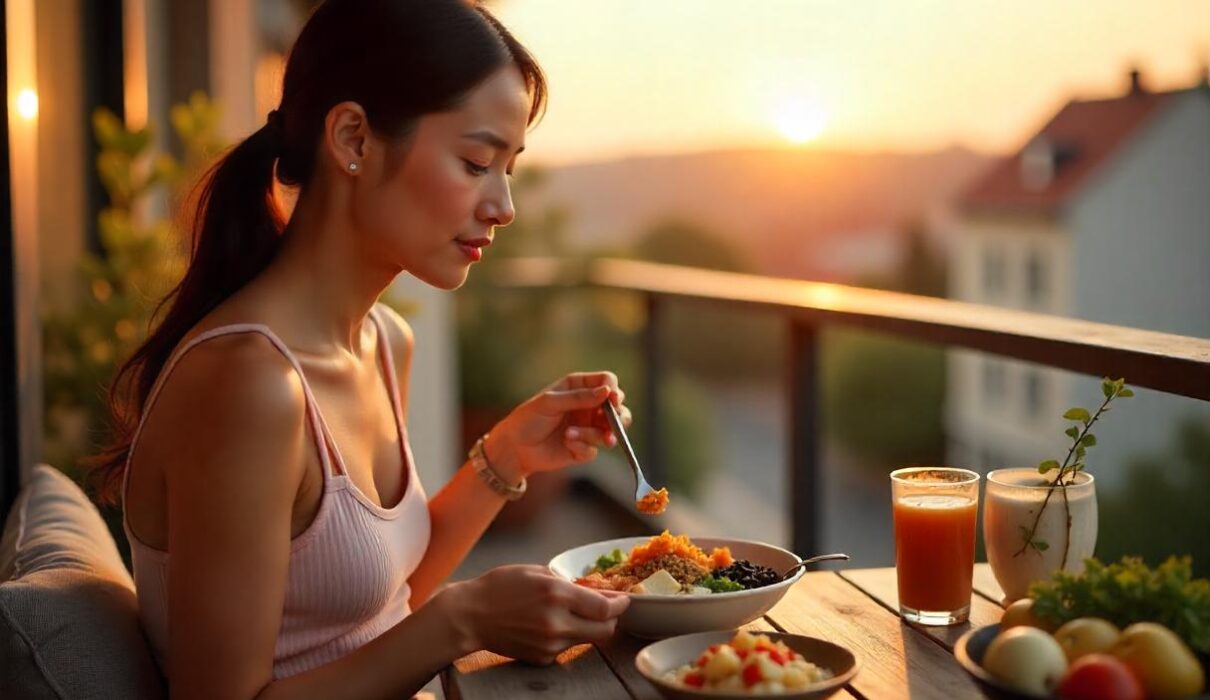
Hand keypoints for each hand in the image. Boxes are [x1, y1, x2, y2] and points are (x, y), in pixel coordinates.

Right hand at [440, 565, 629, 663]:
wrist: (470, 616)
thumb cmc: (500, 587)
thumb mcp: (536, 572)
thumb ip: (568, 582)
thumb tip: (597, 592)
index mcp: (556, 594)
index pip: (604, 607)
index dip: (620, 604)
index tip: (623, 599)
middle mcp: (556, 622)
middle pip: (605, 630)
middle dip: (612, 620)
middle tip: (609, 609)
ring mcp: (549, 643)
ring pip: (588, 640)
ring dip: (589, 627)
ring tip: (574, 613)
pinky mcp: (542, 658)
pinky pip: (567, 647)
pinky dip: (568, 636)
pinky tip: (551, 624)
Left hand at [487, 371, 632, 479]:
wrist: (514, 448)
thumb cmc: (528, 418)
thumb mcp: (550, 402)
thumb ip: (579, 397)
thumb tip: (608, 392)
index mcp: (579, 388)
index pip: (607, 382)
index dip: (614, 389)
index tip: (613, 399)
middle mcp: (587, 407)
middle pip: (619, 408)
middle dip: (619, 416)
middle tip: (612, 423)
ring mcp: (588, 428)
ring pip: (611, 431)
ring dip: (596, 434)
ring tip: (572, 435)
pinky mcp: (584, 449)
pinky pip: (595, 449)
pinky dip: (583, 446)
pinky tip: (567, 443)